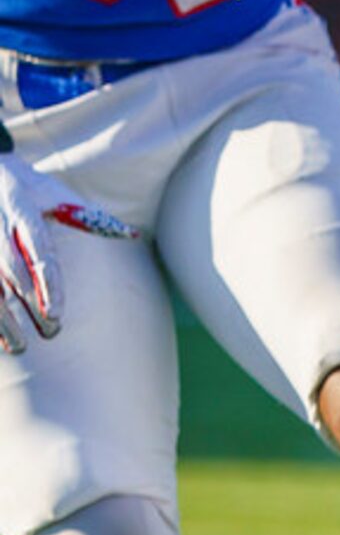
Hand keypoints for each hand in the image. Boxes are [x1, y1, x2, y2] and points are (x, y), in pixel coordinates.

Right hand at [0, 148, 137, 354]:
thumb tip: (131, 235)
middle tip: (51, 333)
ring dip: (2, 320)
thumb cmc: (27, 187)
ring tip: (21, 347)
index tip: (55, 313)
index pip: (39, 253)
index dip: (47, 285)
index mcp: (23, 212)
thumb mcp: (55, 194)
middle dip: (29, 306)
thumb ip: (90, 218)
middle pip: (13, 274)